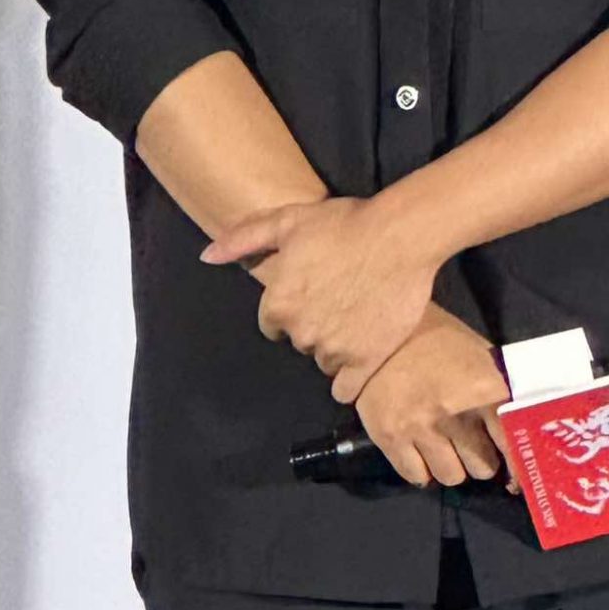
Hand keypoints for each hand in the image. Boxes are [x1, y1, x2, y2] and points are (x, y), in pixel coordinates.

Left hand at [201, 195, 436, 401]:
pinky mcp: (366, 360)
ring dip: (336, 348)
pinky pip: (346, 389)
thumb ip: (244, 239)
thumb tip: (207, 256)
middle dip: (316, 326)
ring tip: (360, 319)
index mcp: (278, 305)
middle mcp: (301, 333)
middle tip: (341, 301)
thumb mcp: (290, 220)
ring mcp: (334, 349)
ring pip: (325, 362)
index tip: (315, 293)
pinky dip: (350, 380)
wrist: (402, 234)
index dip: (294, 309)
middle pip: (301, 343)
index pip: (274, 325)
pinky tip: (359, 361)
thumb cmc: (347, 223)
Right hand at [356, 305, 517, 490]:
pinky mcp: (390, 438)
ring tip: (450, 451)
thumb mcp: (480, 355)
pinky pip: (417, 477)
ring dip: (455, 467)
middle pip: (482, 467)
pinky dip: (424, 471)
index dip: (517, 462)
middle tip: (478, 449)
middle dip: (484, 461)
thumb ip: (498, 391)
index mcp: (483, 389)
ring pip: (452, 477)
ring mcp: (421, 429)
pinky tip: (424, 454)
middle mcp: (455, 415)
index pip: (510, 441)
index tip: (517, 476)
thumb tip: (520, 423)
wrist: (383, 330)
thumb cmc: (439, 338)